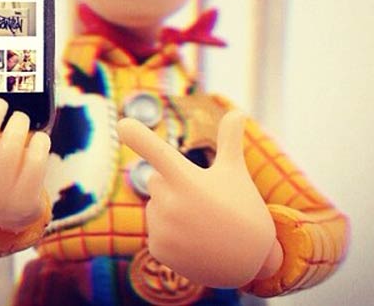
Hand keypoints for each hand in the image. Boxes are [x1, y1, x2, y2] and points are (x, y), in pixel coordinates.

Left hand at [118, 110, 279, 287]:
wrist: (251, 263)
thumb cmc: (243, 208)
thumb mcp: (236, 173)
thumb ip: (229, 140)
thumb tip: (237, 111)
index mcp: (188, 180)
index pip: (159, 152)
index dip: (139, 136)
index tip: (122, 123)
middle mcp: (171, 204)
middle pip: (156, 178)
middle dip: (173, 183)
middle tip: (202, 200)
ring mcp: (163, 228)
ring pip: (155, 203)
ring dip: (171, 209)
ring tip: (200, 224)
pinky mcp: (158, 249)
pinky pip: (154, 228)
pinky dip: (170, 233)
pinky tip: (192, 242)